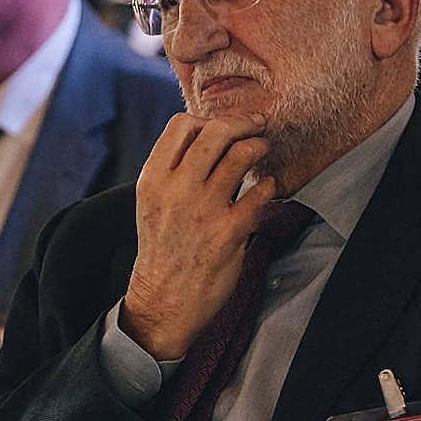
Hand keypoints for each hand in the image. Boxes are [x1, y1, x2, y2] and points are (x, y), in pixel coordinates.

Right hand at [120, 112, 275, 359]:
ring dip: (258, 145)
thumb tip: (208, 136)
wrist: (163, 302)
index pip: (181, 125)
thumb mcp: (152, 202)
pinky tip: (266, 187)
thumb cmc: (163, 248)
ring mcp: (203, 209)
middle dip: (243, 122)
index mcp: (153, 179)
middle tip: (257, 124)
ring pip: (240, 154)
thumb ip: (173, 169)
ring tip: (263, 147)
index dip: (208, 119)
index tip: (224, 125)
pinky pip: (259, 193)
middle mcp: (176, 189)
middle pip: (215, 131)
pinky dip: (268, 185)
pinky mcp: (229, 232)